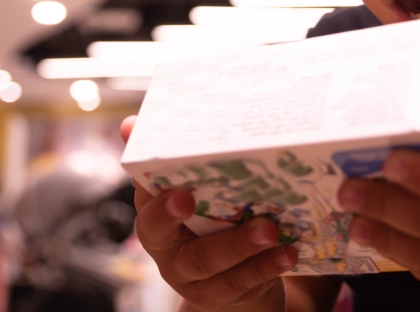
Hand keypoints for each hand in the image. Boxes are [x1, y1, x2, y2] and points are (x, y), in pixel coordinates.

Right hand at [121, 116, 299, 311]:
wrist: (229, 281)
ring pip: (210, 262)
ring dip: (241, 245)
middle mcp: (168, 251)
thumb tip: (131, 125)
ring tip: (270, 230)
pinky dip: (266, 266)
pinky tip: (288, 253)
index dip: (160, 203)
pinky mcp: (221, 295)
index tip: (181, 191)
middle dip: (178, 215)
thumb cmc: (208, 223)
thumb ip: (171, 160)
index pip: (147, 208)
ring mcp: (193, 278)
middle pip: (170, 238)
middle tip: (199, 200)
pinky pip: (241, 282)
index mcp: (155, 221)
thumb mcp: (191, 192)